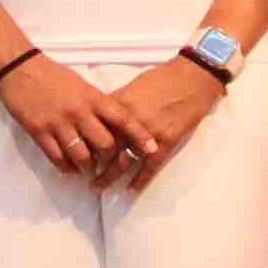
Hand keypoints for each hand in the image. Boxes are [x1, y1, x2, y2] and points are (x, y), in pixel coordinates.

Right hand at [0, 51, 135, 180]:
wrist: (20, 68)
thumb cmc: (55, 76)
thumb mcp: (82, 86)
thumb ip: (98, 105)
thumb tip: (114, 126)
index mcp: (92, 97)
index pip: (123, 119)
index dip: (140, 136)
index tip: (152, 149)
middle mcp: (78, 111)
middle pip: (104, 144)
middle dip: (110, 159)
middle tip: (110, 165)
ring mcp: (58, 123)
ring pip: (81, 156)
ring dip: (88, 168)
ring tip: (89, 170)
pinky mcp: (39, 132)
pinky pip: (57, 158)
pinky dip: (67, 168)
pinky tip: (70, 169)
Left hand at [91, 52, 227, 186]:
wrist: (192, 78)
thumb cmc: (163, 78)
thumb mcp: (133, 86)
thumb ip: (116, 104)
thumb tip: (100, 117)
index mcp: (119, 105)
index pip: (93, 128)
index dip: (82, 143)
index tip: (74, 152)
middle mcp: (130, 121)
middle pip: (104, 149)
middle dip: (90, 165)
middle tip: (83, 174)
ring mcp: (148, 134)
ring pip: (123, 162)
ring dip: (108, 177)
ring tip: (98, 186)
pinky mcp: (166, 142)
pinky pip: (149, 167)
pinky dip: (139, 181)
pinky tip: (130, 190)